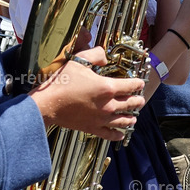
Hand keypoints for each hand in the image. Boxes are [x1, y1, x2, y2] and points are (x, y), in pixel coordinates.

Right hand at [30, 47, 145, 141]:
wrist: (48, 104)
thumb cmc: (62, 82)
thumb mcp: (79, 61)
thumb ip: (96, 55)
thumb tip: (105, 57)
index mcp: (107, 87)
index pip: (131, 86)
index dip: (138, 83)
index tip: (140, 83)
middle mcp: (108, 105)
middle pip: (131, 104)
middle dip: (138, 100)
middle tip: (140, 99)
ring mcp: (102, 119)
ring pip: (124, 120)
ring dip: (132, 117)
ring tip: (134, 116)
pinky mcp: (93, 128)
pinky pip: (111, 134)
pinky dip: (118, 134)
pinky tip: (121, 133)